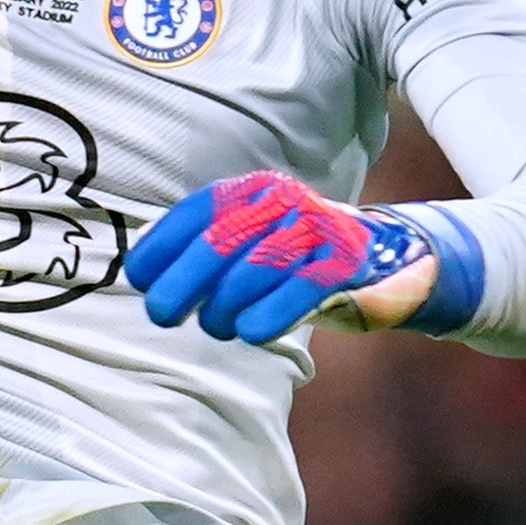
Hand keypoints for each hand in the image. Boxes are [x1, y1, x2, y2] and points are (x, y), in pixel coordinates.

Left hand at [125, 173, 448, 343]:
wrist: (386, 262)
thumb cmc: (301, 261)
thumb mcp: (254, 242)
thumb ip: (208, 250)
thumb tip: (145, 277)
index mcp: (256, 190)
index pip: (198, 213)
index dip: (163, 246)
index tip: (139, 279)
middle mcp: (285, 202)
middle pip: (218, 243)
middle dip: (181, 284)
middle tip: (162, 315)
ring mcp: (317, 232)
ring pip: (253, 272)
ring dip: (224, 308)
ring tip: (219, 327)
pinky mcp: (345, 267)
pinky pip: (298, 292)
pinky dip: (267, 317)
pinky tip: (249, 333)